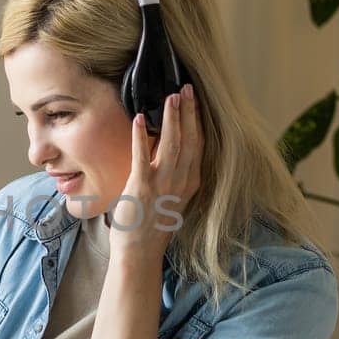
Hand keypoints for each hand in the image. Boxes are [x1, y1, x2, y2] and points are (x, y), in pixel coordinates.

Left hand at [111, 83, 203, 258]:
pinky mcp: (142, 187)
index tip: (195, 99)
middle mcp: (181, 181)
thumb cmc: (152, 222)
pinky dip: (141, 137)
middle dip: (188, 112)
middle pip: (189, 139)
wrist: (140, 250)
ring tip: (170, 97)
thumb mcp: (171, 194)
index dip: (197, 120)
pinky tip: (140, 119)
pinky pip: (142, 157)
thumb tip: (167, 143)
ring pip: (171, 144)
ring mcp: (162, 184)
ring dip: (171, 119)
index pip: (198, 144)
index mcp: (190, 181)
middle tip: (186, 88)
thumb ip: (173, 171)